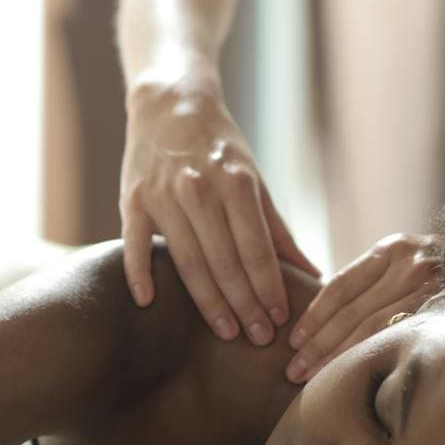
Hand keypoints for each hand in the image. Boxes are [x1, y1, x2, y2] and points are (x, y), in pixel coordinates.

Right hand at [120, 78, 318, 344]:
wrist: (169, 105)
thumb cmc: (219, 148)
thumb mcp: (253, 179)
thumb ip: (277, 229)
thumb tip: (312, 273)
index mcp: (236, 183)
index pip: (256, 249)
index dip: (269, 288)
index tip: (281, 320)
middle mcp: (200, 189)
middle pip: (225, 262)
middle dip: (246, 304)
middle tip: (259, 339)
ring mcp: (163, 195)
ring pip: (188, 260)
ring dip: (208, 302)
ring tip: (227, 332)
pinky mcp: (132, 199)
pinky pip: (134, 244)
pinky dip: (140, 273)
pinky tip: (148, 302)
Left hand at [285, 232, 444, 381]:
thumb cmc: (443, 269)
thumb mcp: (408, 259)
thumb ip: (374, 280)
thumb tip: (325, 320)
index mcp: (394, 248)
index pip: (341, 286)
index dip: (315, 315)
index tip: (295, 340)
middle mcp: (412, 265)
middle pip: (353, 311)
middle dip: (318, 343)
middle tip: (293, 370)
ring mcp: (433, 289)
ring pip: (374, 329)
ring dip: (338, 356)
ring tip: (313, 378)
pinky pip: (402, 338)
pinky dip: (374, 356)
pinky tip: (355, 373)